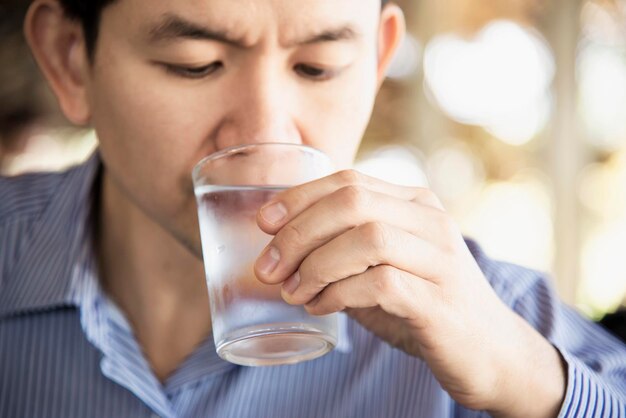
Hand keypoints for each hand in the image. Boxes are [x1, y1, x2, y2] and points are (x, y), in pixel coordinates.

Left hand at [254, 170, 564, 417]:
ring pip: (367, 238)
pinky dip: (338, 294)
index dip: (299, 197)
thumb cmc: (423, 303)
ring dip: (316, 265)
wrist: (488, 351)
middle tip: (269, 267)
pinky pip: (380, 284)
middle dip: (299, 232)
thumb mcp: (383, 265)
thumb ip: (343, 251)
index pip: (349, 181)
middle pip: (352, 202)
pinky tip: (321, 307)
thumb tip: (281, 250)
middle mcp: (431, 222)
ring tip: (293, 292)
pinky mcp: (441, 301)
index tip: (263, 222)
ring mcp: (441, 259)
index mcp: (414, 204)